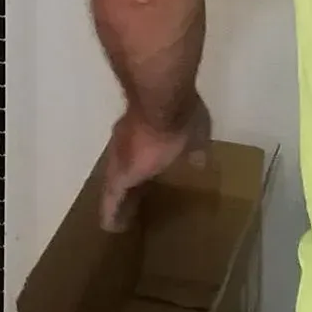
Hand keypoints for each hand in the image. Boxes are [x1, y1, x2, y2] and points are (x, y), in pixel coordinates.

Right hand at [100, 95, 211, 232]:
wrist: (161, 85)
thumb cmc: (174, 127)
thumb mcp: (193, 146)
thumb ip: (195, 156)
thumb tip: (200, 164)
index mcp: (129, 168)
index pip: (114, 195)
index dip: (112, 212)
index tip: (112, 227)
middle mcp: (120, 151)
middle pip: (114, 178)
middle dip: (121, 195)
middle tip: (127, 209)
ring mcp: (123, 130)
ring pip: (119, 157)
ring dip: (126, 172)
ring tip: (137, 181)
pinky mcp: (130, 113)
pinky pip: (129, 140)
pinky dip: (135, 152)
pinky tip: (149, 147)